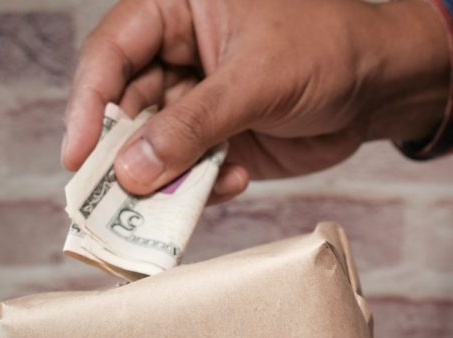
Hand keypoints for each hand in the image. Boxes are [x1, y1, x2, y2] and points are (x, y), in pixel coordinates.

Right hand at [63, 0, 450, 200]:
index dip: (88, 103)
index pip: (111, 52)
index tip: (76, 155)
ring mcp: (195, 104)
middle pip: (124, 107)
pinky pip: (189, 174)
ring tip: (170, 204)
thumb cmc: (324, 50)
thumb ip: (193, 124)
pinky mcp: (217, 142)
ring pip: (154, 149)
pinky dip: (202, 188)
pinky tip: (235, 180)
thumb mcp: (256, 79)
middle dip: (119, 155)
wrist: (376, 88)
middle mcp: (177, 57)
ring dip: (162, 181)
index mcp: (177, 10)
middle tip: (110, 200)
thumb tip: (133, 171)